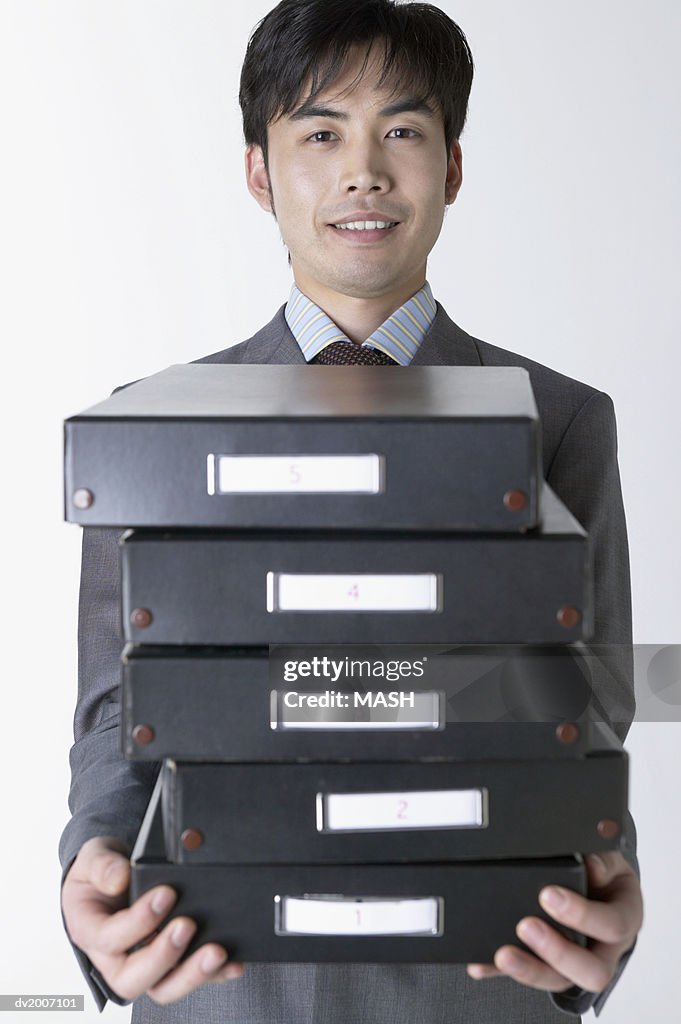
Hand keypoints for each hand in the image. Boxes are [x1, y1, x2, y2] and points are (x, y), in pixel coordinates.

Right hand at [61, 837, 243, 1004]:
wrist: (110, 881)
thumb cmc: (98, 875)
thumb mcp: (92, 858)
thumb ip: (102, 865)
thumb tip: (119, 879)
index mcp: (89, 932)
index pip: (110, 939)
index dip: (138, 922)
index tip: (166, 893)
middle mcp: (114, 958)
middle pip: (133, 978)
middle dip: (164, 955)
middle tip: (188, 925)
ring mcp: (142, 965)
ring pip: (163, 987)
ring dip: (192, 974)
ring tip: (217, 952)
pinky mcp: (168, 965)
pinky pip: (188, 977)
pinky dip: (213, 975)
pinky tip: (232, 962)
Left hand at [466, 852, 642, 994]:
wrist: (600, 887)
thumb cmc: (606, 874)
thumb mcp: (610, 859)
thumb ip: (602, 859)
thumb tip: (591, 865)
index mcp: (624, 918)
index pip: (612, 925)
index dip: (582, 915)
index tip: (548, 895)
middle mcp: (605, 949)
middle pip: (592, 971)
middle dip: (556, 951)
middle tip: (526, 926)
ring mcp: (576, 963)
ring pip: (559, 981)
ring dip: (529, 970)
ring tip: (503, 954)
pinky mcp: (548, 965)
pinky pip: (526, 973)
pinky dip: (499, 970)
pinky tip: (480, 964)